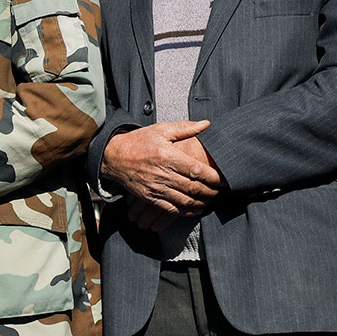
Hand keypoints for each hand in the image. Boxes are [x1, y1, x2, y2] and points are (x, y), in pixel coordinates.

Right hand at [99, 120, 222, 216]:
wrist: (113, 156)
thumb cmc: (139, 141)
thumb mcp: (161, 129)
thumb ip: (185, 128)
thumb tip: (207, 124)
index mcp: (167, 155)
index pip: (196, 170)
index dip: (213, 177)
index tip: (223, 179)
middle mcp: (162, 173)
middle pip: (193, 187)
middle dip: (211, 191)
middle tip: (221, 191)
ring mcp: (155, 187)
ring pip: (184, 200)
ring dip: (201, 203)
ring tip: (211, 200)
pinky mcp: (149, 197)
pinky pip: (171, 209)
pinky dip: (186, 211)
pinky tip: (195, 209)